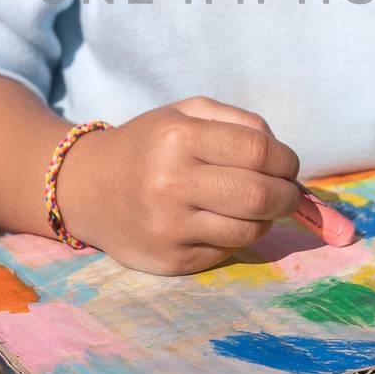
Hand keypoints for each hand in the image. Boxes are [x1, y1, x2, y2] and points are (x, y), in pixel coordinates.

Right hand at [55, 96, 303, 274]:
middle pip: (259, 195)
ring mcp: (169, 226)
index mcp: (178, 137)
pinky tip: (226, 222)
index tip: (287, 165)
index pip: (258, 150)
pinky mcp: (170, 259)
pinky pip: (227, 251)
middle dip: (287, 195)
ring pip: (249, 229)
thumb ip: (238, 122)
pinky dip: (239, 237)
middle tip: (288, 192)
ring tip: (260, 208)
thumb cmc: (148, 145)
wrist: (87, 188)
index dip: (286, 160)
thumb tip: (285, 159)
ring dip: (268, 219)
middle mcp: (171, 182)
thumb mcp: (185, 114)